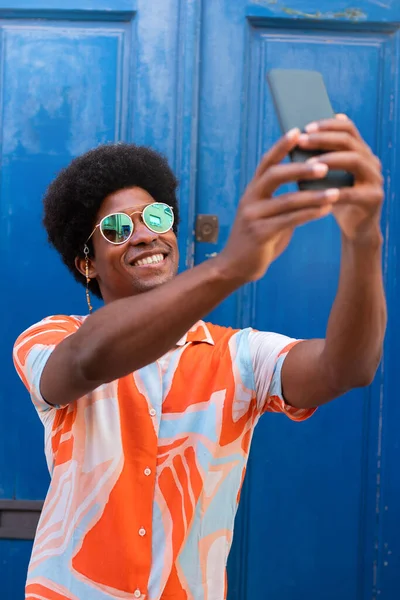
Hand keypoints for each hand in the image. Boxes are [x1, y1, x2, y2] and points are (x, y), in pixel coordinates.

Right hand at [218, 128, 339, 282]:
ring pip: (286, 200)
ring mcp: (253, 216)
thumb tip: (310, 185)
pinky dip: (310, 214)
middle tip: (324, 165)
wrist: (236, 266)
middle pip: (275, 175)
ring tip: (334, 192)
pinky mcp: (259, 234)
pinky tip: (325, 210)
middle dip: (300, 169)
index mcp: (252, 191)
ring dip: (313, 196)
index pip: (266, 162)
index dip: (281, 146)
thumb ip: (283, 200)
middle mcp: (250, 199)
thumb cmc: (257, 238)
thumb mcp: (267, 214)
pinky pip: (289, 220)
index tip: (298, 131)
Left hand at [297, 115, 383, 243]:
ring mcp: (376, 179)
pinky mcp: (374, 199)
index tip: (305, 127)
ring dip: (329, 159)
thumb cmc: (335, 199)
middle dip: (323, 139)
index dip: (327, 125)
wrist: (355, 228)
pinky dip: (334, 191)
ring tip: (307, 164)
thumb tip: (292, 143)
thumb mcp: (326, 178)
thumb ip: (317, 160)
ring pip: (355, 160)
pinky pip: (353, 192)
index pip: (348, 128)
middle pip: (349, 141)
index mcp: (361, 151)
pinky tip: (317, 191)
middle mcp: (371, 161)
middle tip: (302, 141)